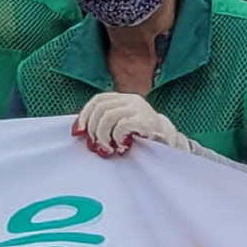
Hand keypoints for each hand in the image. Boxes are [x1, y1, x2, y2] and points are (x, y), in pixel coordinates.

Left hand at [72, 93, 192, 156]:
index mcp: (124, 98)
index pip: (98, 100)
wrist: (168, 142)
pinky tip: (122, 147)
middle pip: (101, 108)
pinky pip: (121, 126)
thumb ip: (106, 122)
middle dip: (93, 129)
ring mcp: (139, 108)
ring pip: (108, 116)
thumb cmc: (141, 137)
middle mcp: (131, 100)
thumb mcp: (122, 124)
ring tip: (108, 148)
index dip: (85, 115)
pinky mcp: (145, 120)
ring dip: (103, 135)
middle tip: (96, 145)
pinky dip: (116, 138)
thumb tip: (80, 130)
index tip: (78, 132)